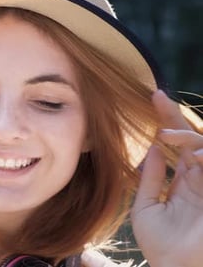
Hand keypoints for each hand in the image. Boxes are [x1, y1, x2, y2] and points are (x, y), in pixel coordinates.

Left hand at [132, 90, 202, 266]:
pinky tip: (195, 154)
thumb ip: (150, 177)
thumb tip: (151, 148)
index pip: (177, 144)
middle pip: (191, 138)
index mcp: (184, 180)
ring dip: (187, 137)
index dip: (167, 120)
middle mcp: (199, 178)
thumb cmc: (160, 245)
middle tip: (156, 97)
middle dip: (175, 116)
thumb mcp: (146, 206)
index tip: (153, 97)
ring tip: (164, 134)